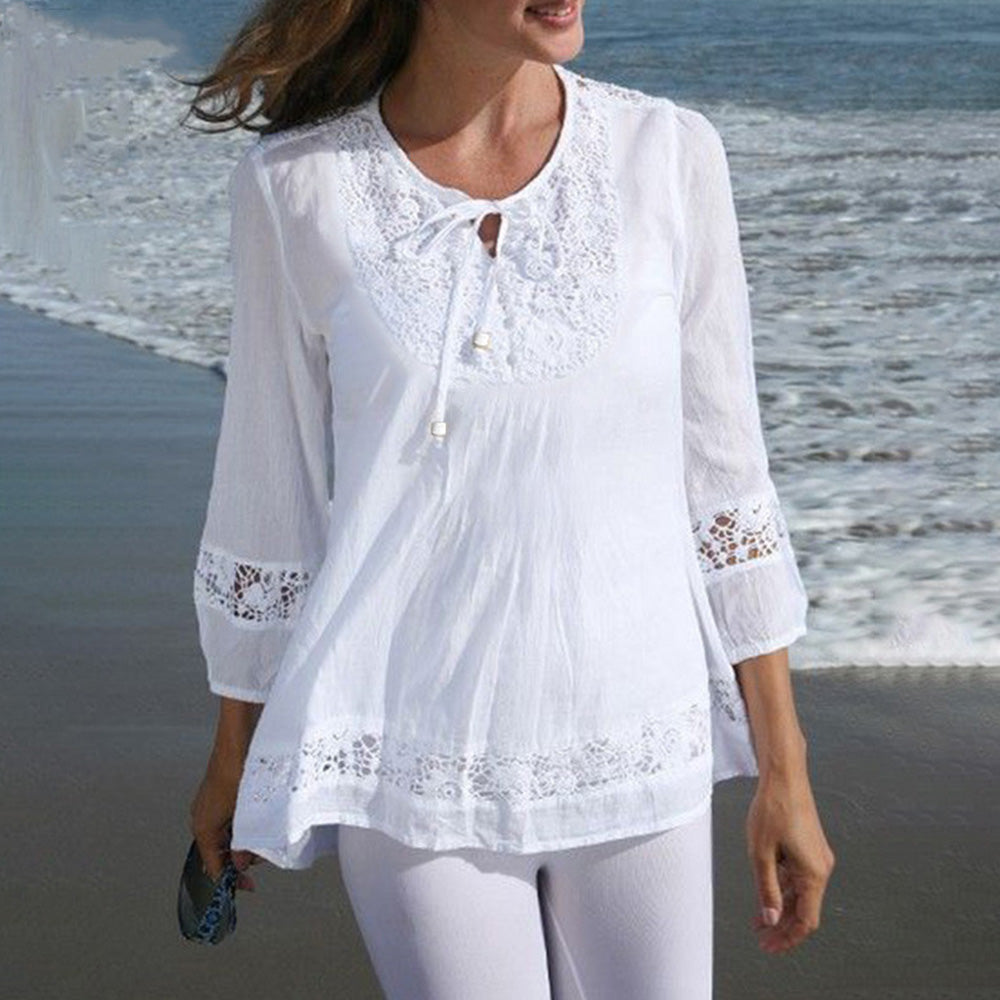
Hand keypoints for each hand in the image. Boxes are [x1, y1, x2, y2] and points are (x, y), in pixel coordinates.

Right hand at [189, 752, 263, 892]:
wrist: (237, 741)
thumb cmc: (238, 773)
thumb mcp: (244, 814)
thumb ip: (243, 843)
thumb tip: (241, 864)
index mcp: (202, 828)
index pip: (214, 866)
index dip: (231, 879)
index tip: (248, 886)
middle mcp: (201, 819)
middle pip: (220, 851)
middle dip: (241, 856)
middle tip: (262, 853)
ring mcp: (208, 807)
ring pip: (226, 836)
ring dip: (244, 840)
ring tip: (263, 835)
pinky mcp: (218, 796)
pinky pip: (229, 821)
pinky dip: (242, 826)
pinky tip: (258, 820)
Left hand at [746, 771, 834, 952]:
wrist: (784, 777)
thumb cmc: (772, 809)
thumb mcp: (761, 853)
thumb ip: (766, 889)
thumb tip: (771, 919)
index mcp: (813, 873)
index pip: (806, 920)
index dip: (788, 938)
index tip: (769, 946)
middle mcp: (821, 868)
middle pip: (804, 909)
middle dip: (782, 926)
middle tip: (761, 938)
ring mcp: (817, 857)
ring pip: (801, 893)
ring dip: (781, 907)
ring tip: (759, 920)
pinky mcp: (811, 847)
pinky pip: (799, 876)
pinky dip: (784, 888)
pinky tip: (767, 894)